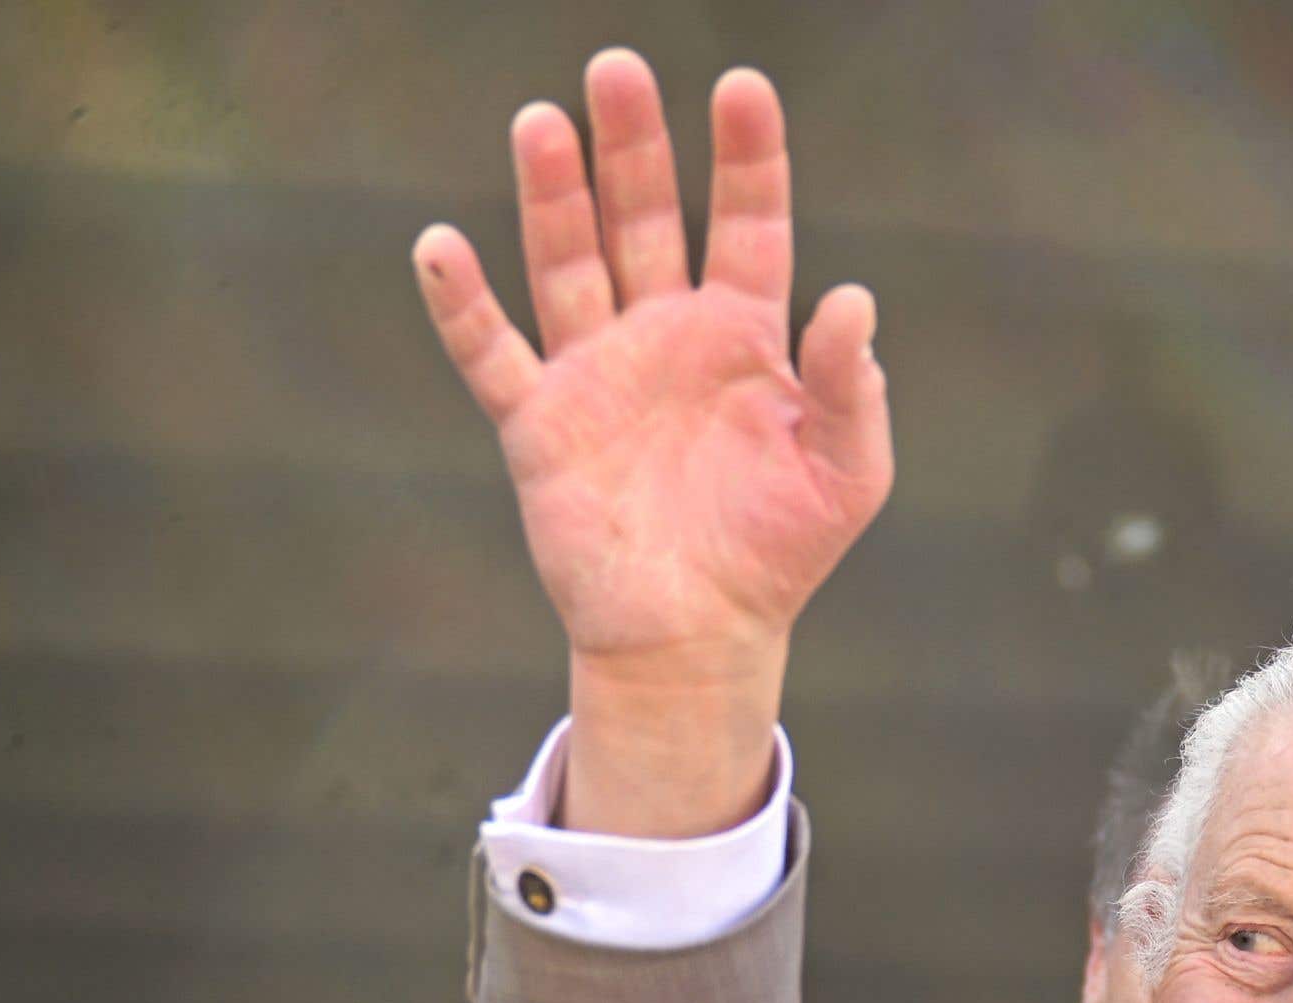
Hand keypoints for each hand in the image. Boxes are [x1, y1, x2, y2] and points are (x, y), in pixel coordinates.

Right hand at [412, 53, 892, 835]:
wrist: (696, 641)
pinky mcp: (538, 425)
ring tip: (541, 122)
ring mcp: (596, 373)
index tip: (741, 88)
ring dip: (554, 195)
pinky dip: (462, 303)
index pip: (747, 222)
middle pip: (645, 218)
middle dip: (632, 147)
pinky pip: (492, 353)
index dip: (746, 157)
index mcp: (743, 334)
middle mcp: (664, 335)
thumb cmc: (778, 553)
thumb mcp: (845, 472)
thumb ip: (852, 386)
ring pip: (568, 262)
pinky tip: (440, 245)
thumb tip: (853, 300)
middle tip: (616, 71)